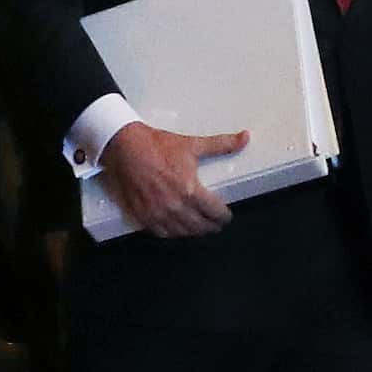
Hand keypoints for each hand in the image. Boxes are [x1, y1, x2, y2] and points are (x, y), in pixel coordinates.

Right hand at [100, 121, 248, 237]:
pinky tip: (178, 229)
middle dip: (211, 226)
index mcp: (190, 190)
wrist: (126, 147)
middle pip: (200, 226)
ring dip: (194, 232)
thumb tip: (246, 137)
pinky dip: (173, 233)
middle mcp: (175, 206)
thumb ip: (222, 144)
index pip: (215, 212)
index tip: (226, 216)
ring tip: (200, 227)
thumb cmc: (159, 145)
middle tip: (216, 224)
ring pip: (182, 233)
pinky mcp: (142, 216)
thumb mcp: (193, 144)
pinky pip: (162, 233)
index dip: (224, 216)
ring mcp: (157, 214)